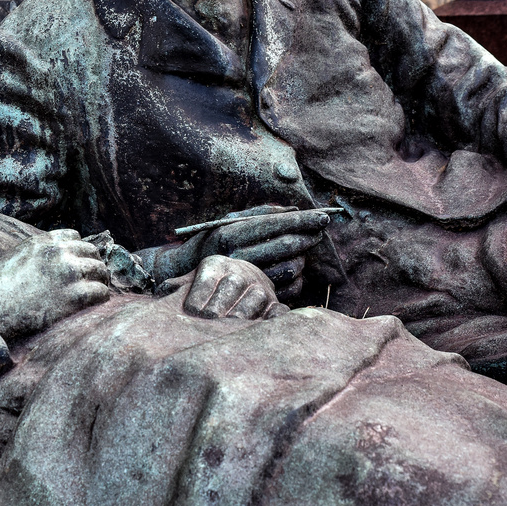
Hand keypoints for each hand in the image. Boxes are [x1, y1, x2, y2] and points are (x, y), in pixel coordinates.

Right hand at [0, 229, 111, 339]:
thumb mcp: (17, 256)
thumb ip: (38, 252)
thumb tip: (51, 261)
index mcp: (44, 242)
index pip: (74, 236)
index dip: (78, 251)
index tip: (78, 262)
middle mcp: (60, 253)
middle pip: (91, 252)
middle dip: (92, 264)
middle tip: (93, 279)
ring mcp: (70, 273)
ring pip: (100, 270)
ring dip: (99, 281)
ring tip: (96, 291)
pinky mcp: (76, 295)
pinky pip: (101, 292)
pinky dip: (100, 297)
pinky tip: (94, 304)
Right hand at [154, 205, 331, 295]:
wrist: (182, 272)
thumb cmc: (210, 241)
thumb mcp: (227, 221)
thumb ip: (260, 213)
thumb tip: (294, 209)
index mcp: (230, 234)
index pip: (276, 225)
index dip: (304, 220)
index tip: (324, 216)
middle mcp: (236, 256)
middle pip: (286, 246)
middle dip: (309, 236)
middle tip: (319, 231)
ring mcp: (244, 279)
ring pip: (290, 268)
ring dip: (303, 257)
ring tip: (302, 249)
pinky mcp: (252, 296)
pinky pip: (288, 287)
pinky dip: (297, 277)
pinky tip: (292, 267)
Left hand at [169, 256, 287, 319]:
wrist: (241, 279)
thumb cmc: (208, 288)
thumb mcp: (190, 281)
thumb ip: (175, 287)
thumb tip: (163, 293)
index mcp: (215, 265)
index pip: (207, 279)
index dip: (199, 296)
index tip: (192, 313)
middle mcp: (240, 272)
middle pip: (232, 286)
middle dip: (219, 306)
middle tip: (208, 324)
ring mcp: (261, 287)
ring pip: (255, 298)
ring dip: (242, 315)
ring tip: (228, 331)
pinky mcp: (275, 303)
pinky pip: (278, 310)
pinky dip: (273, 319)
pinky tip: (260, 330)